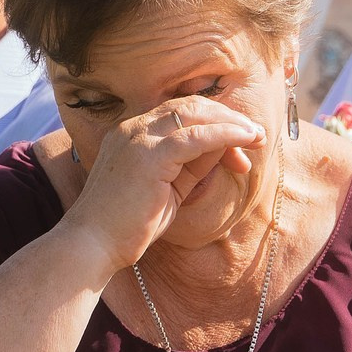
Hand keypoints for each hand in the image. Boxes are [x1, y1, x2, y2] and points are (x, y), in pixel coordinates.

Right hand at [59, 97, 267, 271]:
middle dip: (227, 117)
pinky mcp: (150, 155)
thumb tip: (225, 148)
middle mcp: (133, 128)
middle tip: (257, 134)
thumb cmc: (128, 225)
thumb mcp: (169, 189)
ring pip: (195, 114)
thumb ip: (193, 165)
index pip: (180, 113)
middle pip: (190, 106)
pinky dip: (225, 135)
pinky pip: (196, 137)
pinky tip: (245, 140)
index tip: (241, 142)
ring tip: (257, 136)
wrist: (93, 245)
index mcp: (133, 133)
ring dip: (231, 123)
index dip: (214, 122)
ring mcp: (139, 138)